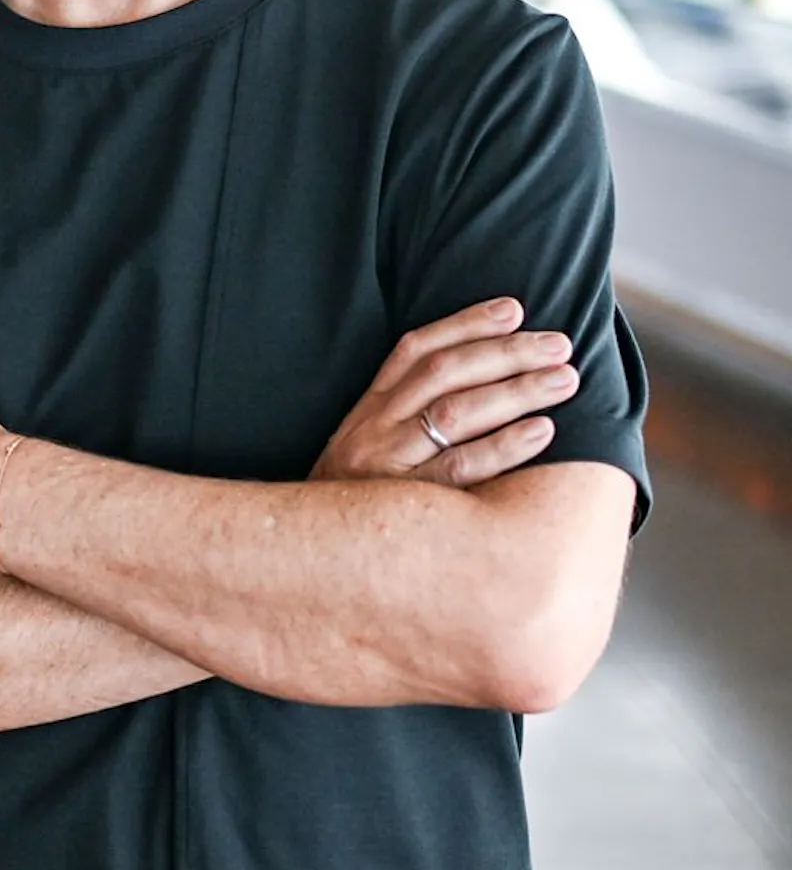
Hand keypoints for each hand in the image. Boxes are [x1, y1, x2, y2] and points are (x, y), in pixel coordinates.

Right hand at [311, 297, 576, 487]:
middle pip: (443, 374)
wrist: (307, 560)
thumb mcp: (364, 453)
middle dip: (505, 353)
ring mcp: (387, 465)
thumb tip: (474, 386)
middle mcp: (373, 429)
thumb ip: (403, 421)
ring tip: (563, 380)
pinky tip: (543, 431)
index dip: (465, 324)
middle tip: (559, 345)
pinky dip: (504, 446)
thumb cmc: (354, 507)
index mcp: (367, 411)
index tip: (513, 310)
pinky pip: (460, 469)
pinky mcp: (404, 504)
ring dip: (515, 390)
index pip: (415, 351)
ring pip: (455, 413)